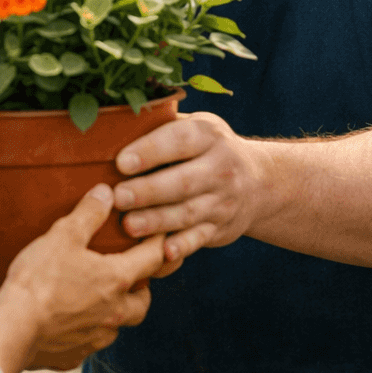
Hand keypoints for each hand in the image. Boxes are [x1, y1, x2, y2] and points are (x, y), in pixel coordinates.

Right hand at [0, 185, 168, 372]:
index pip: (153, 258)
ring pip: (118, 325)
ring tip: (102, 298)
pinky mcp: (75, 355)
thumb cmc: (38, 280)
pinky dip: (88, 330)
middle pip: (143, 302)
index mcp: (116, 280)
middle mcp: (114, 312)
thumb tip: (107, 193)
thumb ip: (88, 213)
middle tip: (133, 274)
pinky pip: (91, 342)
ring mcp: (95, 337)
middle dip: (143, 287)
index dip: (159, 243)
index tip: (159, 233)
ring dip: (117, 312)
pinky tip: (72, 321)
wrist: (12, 329)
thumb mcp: (63, 235)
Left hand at [113, 111, 266, 261]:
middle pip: (183, 181)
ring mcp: (223, 200)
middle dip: (149, 191)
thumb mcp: (195, 125)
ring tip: (128, 225)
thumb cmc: (205, 148)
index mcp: (208, 135)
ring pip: (188, 212)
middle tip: (118, 196)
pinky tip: (163, 252)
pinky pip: (200, 239)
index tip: (121, 162)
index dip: (150, 151)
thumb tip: (113, 120)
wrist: (258, 181)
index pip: (180, 141)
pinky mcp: (221, 228)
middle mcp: (220, 167)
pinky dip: (183, 246)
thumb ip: (162, 123)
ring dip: (157, 221)